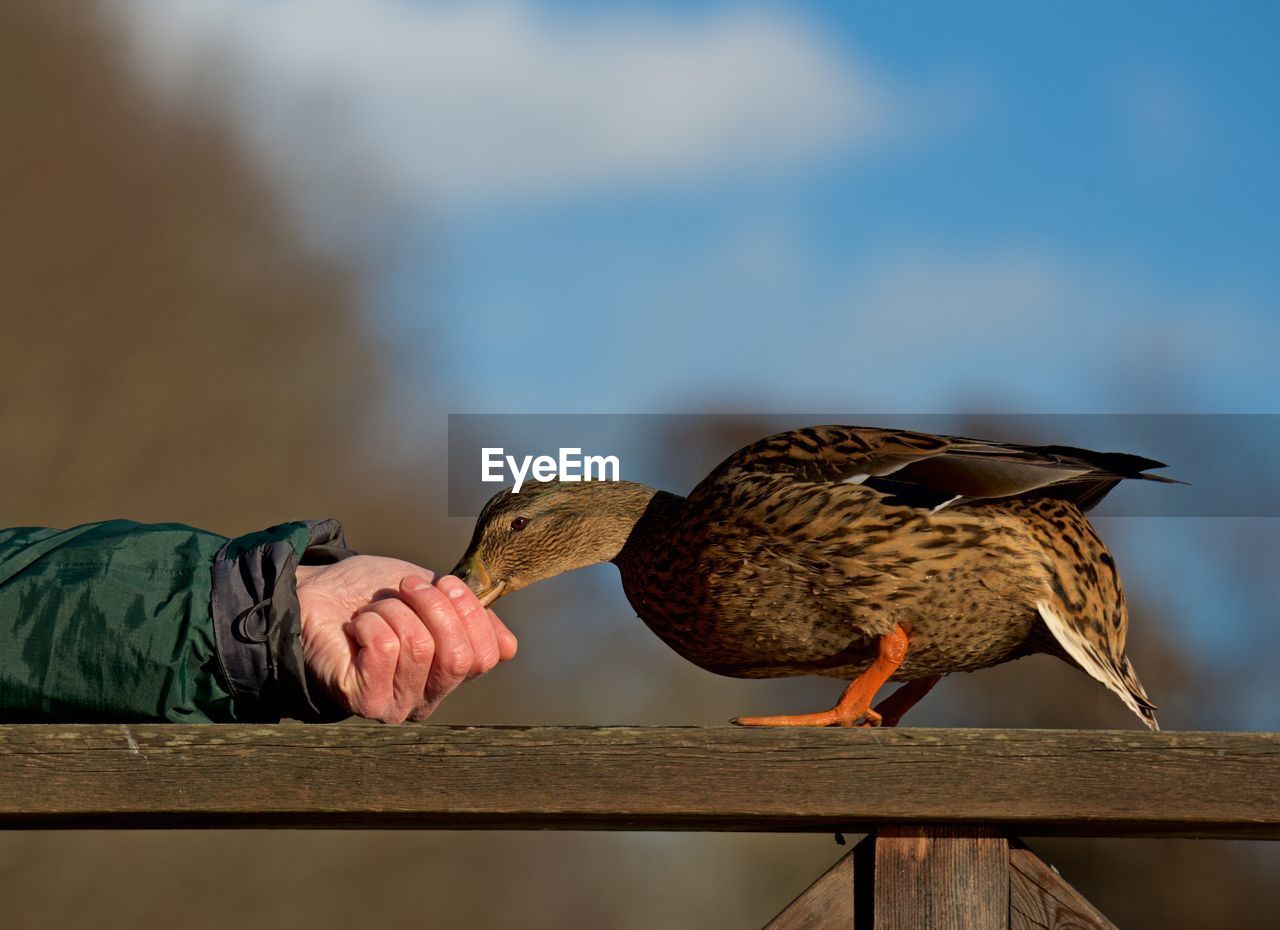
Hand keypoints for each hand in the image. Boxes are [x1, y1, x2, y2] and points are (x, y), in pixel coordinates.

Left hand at [295, 556, 516, 722]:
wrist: (318, 593)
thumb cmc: (374, 595)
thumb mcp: (434, 598)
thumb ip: (472, 621)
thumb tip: (508, 648)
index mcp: (450, 675)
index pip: (486, 656)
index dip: (471, 612)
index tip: (445, 581)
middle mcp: (427, 699)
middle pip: (457, 657)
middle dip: (434, 606)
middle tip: (407, 586)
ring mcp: (395, 705)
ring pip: (419, 646)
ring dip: (395, 610)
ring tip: (376, 609)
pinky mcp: (363, 700)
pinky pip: (385, 649)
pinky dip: (370, 622)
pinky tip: (357, 627)